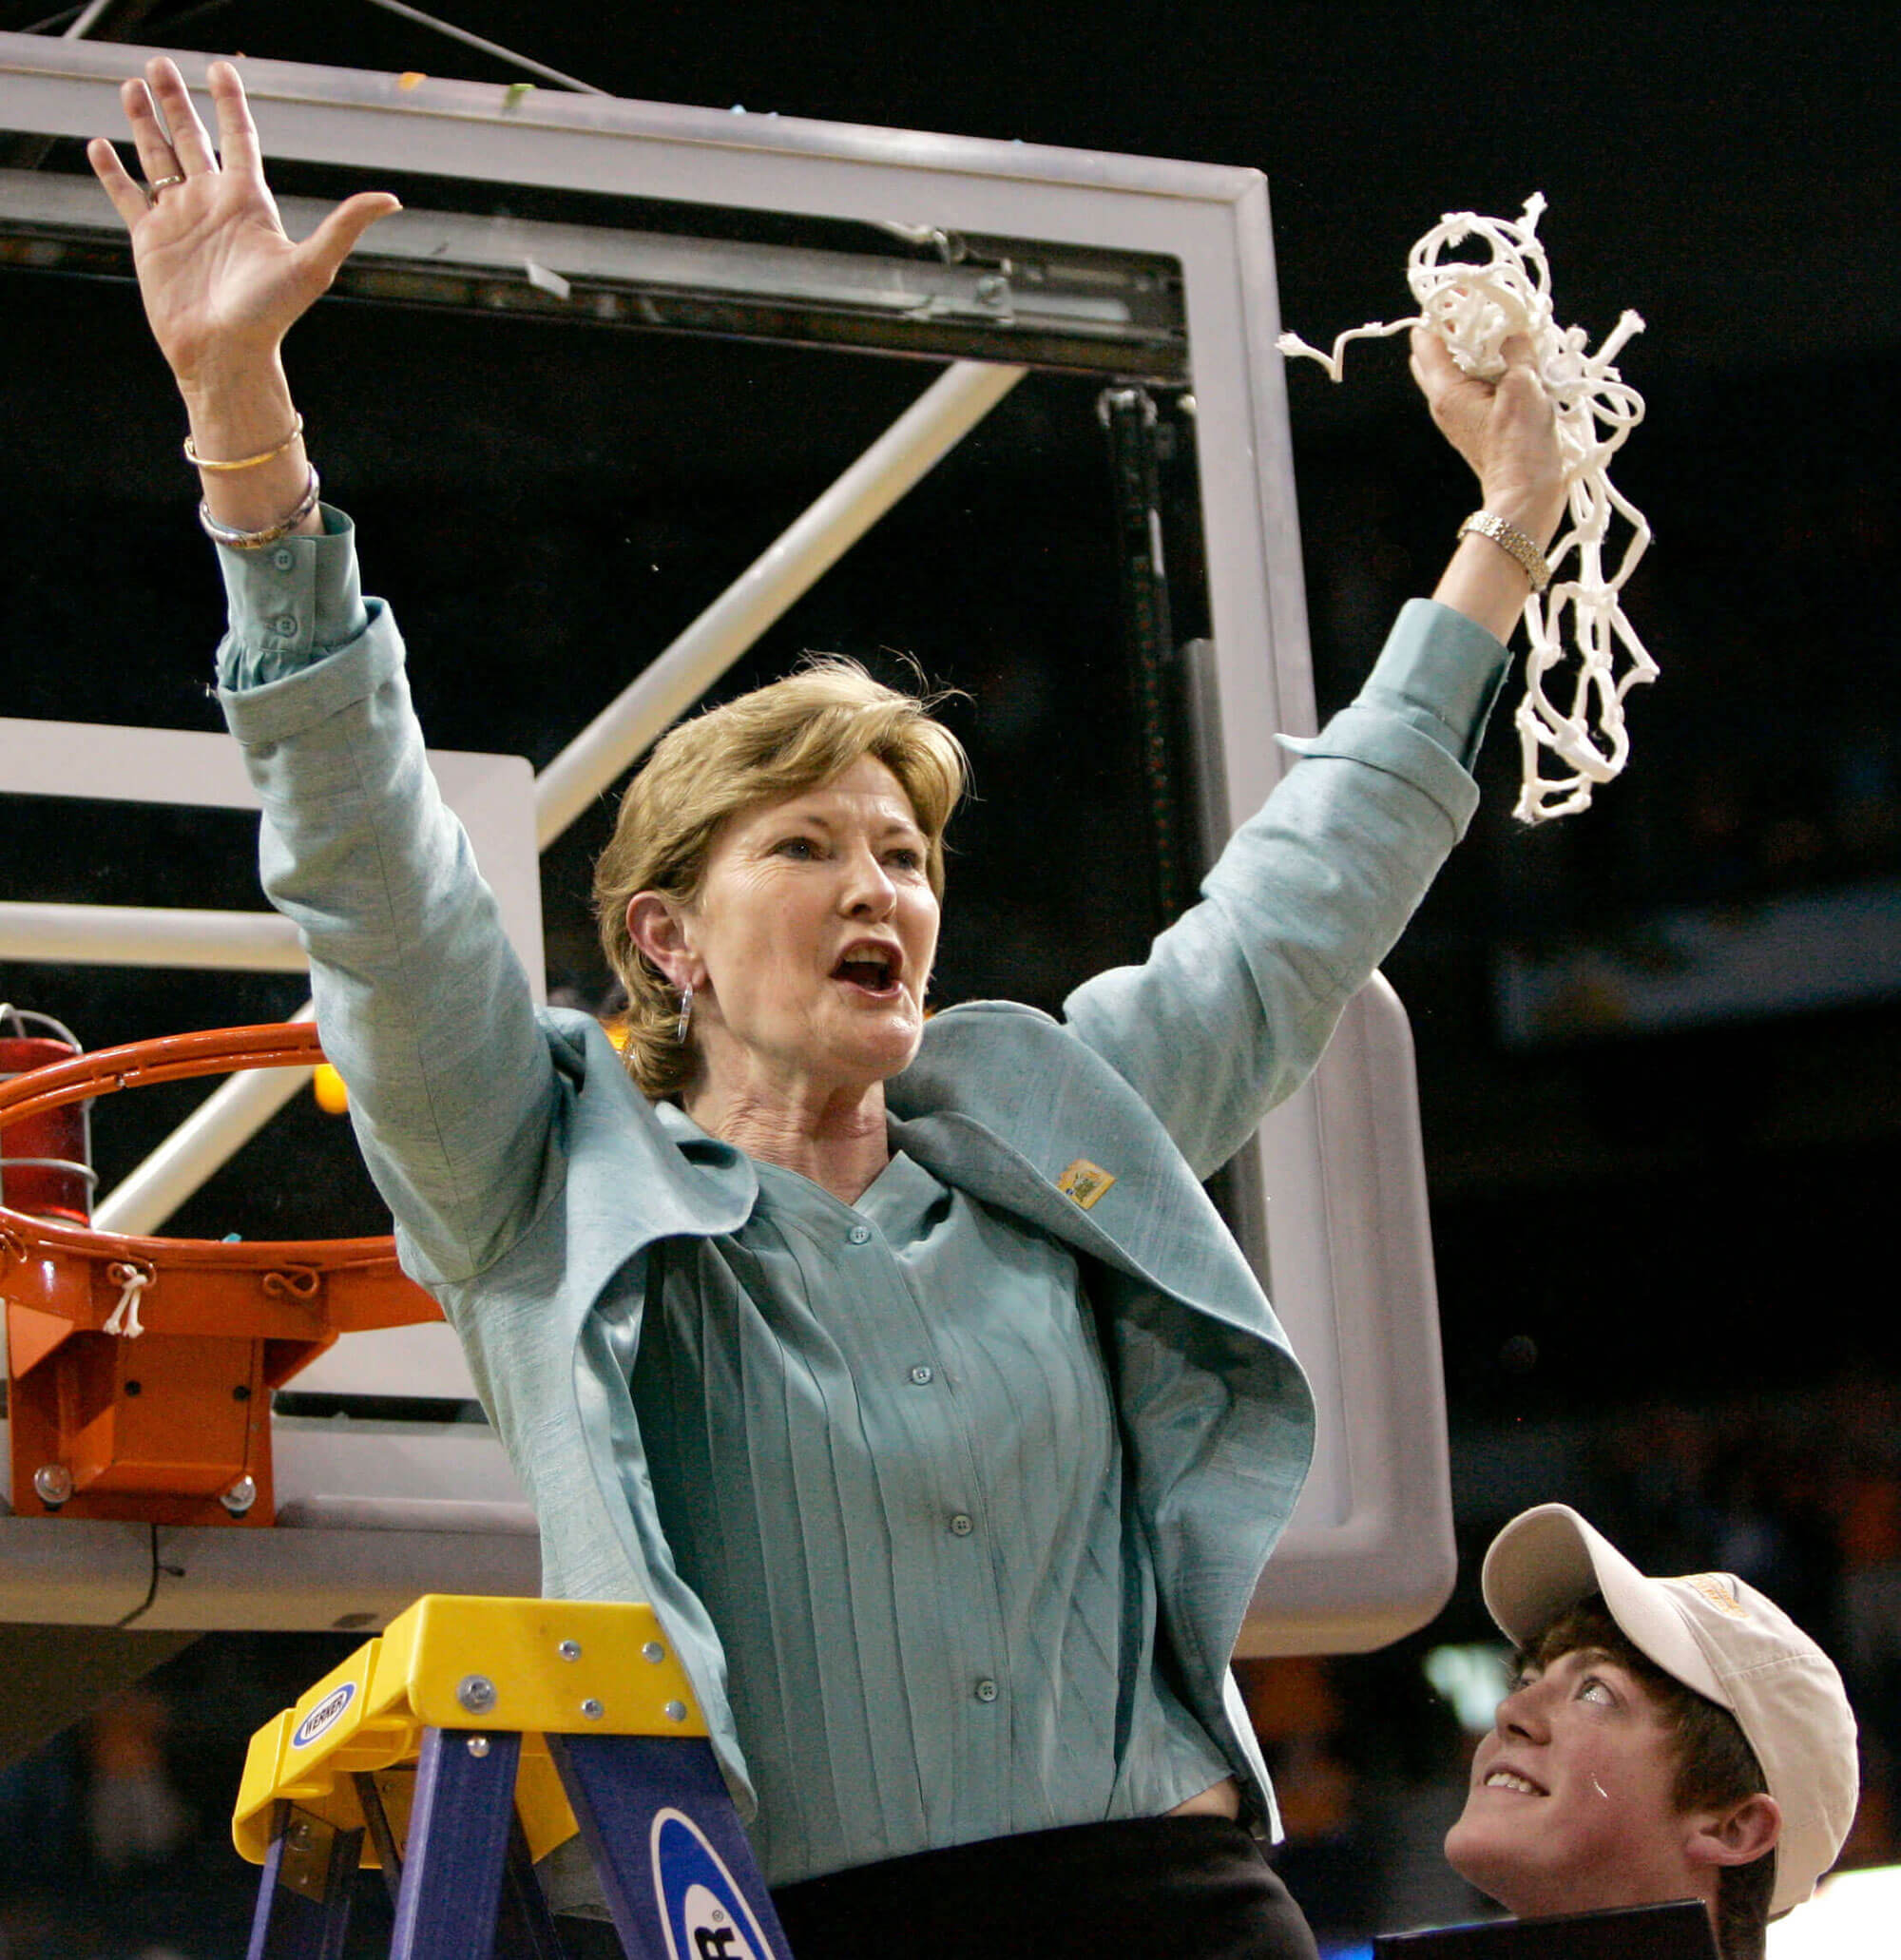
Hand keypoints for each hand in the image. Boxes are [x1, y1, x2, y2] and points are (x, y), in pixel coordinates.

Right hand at [88, 57, 398, 401]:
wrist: (225, 354)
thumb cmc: (271, 315)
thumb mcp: (313, 264)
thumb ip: (346, 225)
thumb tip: (392, 199)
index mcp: (249, 202)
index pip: (239, 138)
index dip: (229, 102)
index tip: (221, 68)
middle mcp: (212, 204)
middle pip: (192, 138)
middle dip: (176, 101)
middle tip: (159, 62)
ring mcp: (179, 219)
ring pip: (156, 157)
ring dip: (144, 122)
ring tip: (131, 86)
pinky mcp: (149, 239)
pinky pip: (127, 195)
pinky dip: (112, 171)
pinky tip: (100, 145)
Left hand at [1410, 326, 1565, 550]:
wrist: (1525, 495)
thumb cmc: (1521, 447)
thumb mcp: (1524, 388)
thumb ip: (1517, 351)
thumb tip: (1514, 332)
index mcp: (1446, 390)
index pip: (1426, 339)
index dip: (1442, 310)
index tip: (1465, 290)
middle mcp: (1444, 402)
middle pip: (1436, 352)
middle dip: (1456, 326)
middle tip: (1485, 307)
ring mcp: (1458, 415)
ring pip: (1456, 368)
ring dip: (1476, 347)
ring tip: (1505, 330)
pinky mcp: (1474, 424)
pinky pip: (1475, 384)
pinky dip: (1488, 367)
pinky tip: (1514, 360)